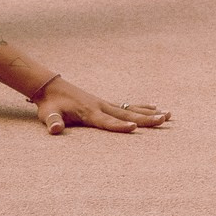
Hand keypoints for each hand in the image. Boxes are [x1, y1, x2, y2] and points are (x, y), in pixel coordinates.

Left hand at [33, 76, 171, 135]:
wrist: (50, 86)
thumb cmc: (50, 104)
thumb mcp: (48, 114)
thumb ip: (52, 122)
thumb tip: (54, 129)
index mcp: (89, 112)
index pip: (107, 122)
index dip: (120, 126)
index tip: (134, 128)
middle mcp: (101, 107)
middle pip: (127, 114)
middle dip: (146, 118)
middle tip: (164, 119)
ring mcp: (105, 104)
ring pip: (131, 109)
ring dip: (150, 113)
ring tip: (168, 114)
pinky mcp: (105, 103)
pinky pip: (127, 106)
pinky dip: (141, 107)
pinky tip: (154, 108)